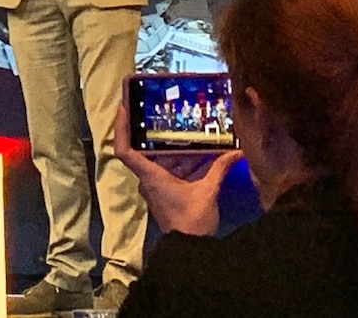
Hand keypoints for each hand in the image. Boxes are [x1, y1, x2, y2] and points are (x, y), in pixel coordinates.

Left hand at [112, 103, 242, 236]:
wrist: (191, 250)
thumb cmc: (192, 221)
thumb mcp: (208, 192)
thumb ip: (220, 169)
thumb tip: (236, 152)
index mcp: (151, 176)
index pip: (124, 150)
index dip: (121, 127)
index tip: (123, 107)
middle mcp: (149, 179)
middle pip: (147, 151)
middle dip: (158, 134)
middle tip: (166, 113)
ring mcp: (157, 187)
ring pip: (162, 161)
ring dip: (176, 149)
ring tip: (190, 130)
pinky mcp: (166, 193)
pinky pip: (170, 171)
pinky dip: (183, 162)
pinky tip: (200, 154)